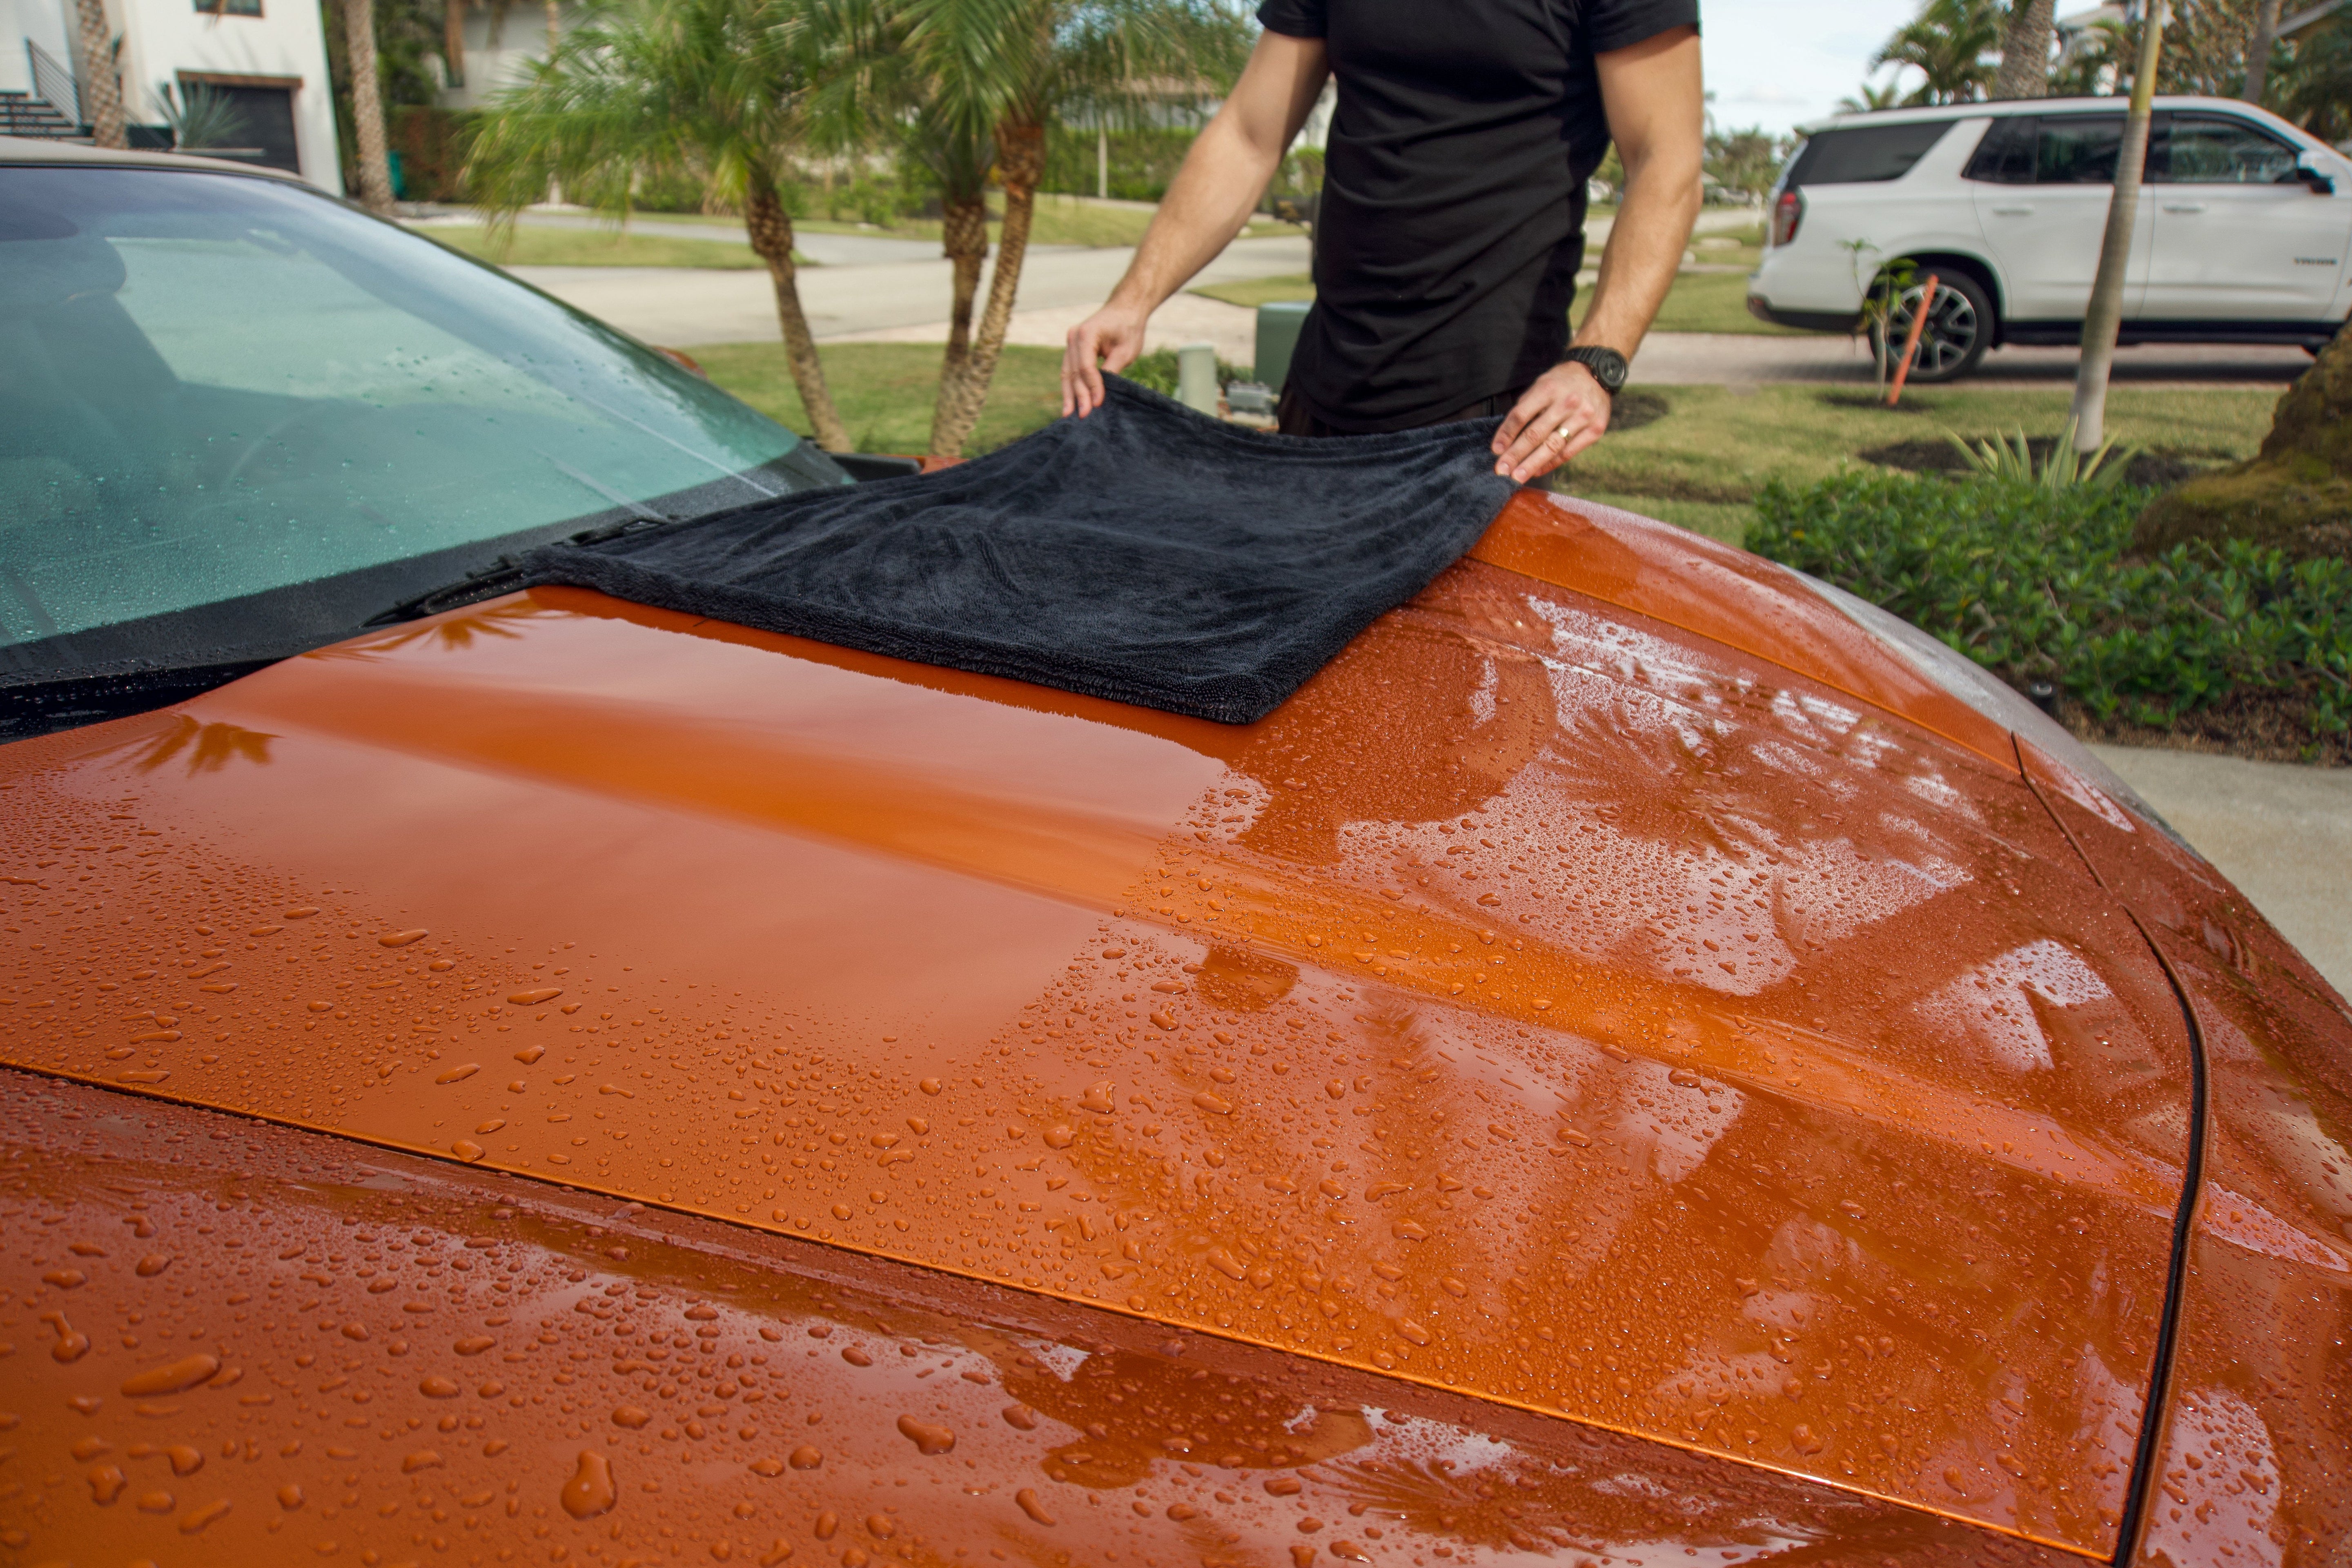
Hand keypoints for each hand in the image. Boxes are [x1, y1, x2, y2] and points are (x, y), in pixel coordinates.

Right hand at [1062, 303, 1149, 416]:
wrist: (1125, 309)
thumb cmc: (1128, 327)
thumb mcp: (1126, 350)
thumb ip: (1112, 370)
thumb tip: (1100, 393)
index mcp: (1086, 334)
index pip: (1086, 367)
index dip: (1092, 387)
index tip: (1098, 404)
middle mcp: (1074, 337)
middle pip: (1074, 372)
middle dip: (1079, 396)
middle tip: (1084, 416)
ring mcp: (1071, 342)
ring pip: (1067, 373)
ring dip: (1069, 394)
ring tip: (1068, 415)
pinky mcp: (1073, 348)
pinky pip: (1069, 370)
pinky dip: (1070, 386)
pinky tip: (1070, 403)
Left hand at [1491, 360, 1612, 482]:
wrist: (1597, 376)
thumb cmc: (1562, 383)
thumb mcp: (1542, 384)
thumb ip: (1526, 406)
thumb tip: (1507, 436)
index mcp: (1548, 389)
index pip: (1521, 415)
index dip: (1506, 434)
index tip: (1495, 450)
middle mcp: (1567, 403)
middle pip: (1535, 434)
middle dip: (1516, 455)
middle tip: (1501, 471)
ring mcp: (1583, 417)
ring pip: (1552, 446)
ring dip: (1532, 464)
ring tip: (1517, 477)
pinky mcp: (1595, 430)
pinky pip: (1568, 452)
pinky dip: (1551, 463)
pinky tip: (1537, 471)